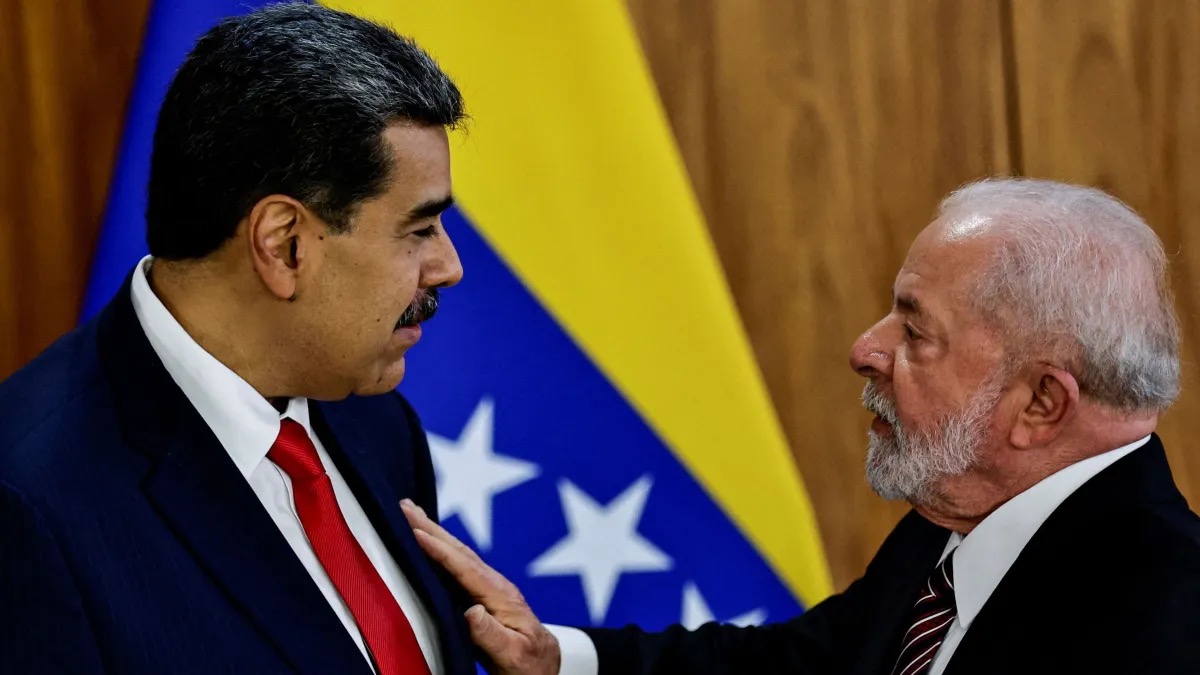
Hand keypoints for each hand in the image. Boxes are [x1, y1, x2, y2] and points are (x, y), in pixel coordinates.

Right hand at [401, 499, 560, 674]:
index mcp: (502, 597)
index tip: (415, 531)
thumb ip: (492, 635)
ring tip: (414, 514)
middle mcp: (496, 586)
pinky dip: (442, 549)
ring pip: (459, 555)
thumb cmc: (529, 667)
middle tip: (405, 507)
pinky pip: (459, 566)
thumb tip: (472, 611)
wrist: (542, 670)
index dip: (439, 549)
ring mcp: (491, 589)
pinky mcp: (484, 595)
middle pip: (460, 552)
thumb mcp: (513, 655)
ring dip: (436, 533)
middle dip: (432, 528)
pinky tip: (431, 543)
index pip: (465, 568)